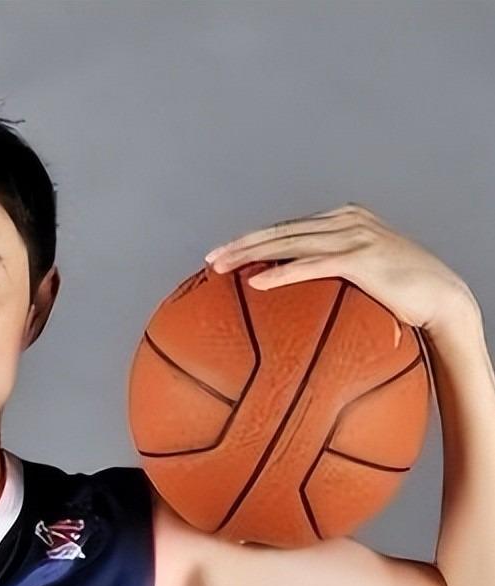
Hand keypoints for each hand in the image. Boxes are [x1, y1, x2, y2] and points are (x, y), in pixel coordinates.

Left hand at [204, 201, 479, 332]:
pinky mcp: (360, 259)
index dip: (252, 239)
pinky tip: (255, 283)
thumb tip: (297, 288)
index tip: (222, 253)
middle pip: (280, 231)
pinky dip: (281, 273)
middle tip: (209, 259)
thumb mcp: (361, 272)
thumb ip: (332, 268)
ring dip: (250, 255)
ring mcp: (354, 236)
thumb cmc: (401, 293)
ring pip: (288, 242)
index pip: (286, 227)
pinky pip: (311, 266)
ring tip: (221, 268)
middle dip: (241, 244)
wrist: (442, 299)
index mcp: (343, 219)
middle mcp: (346, 220)